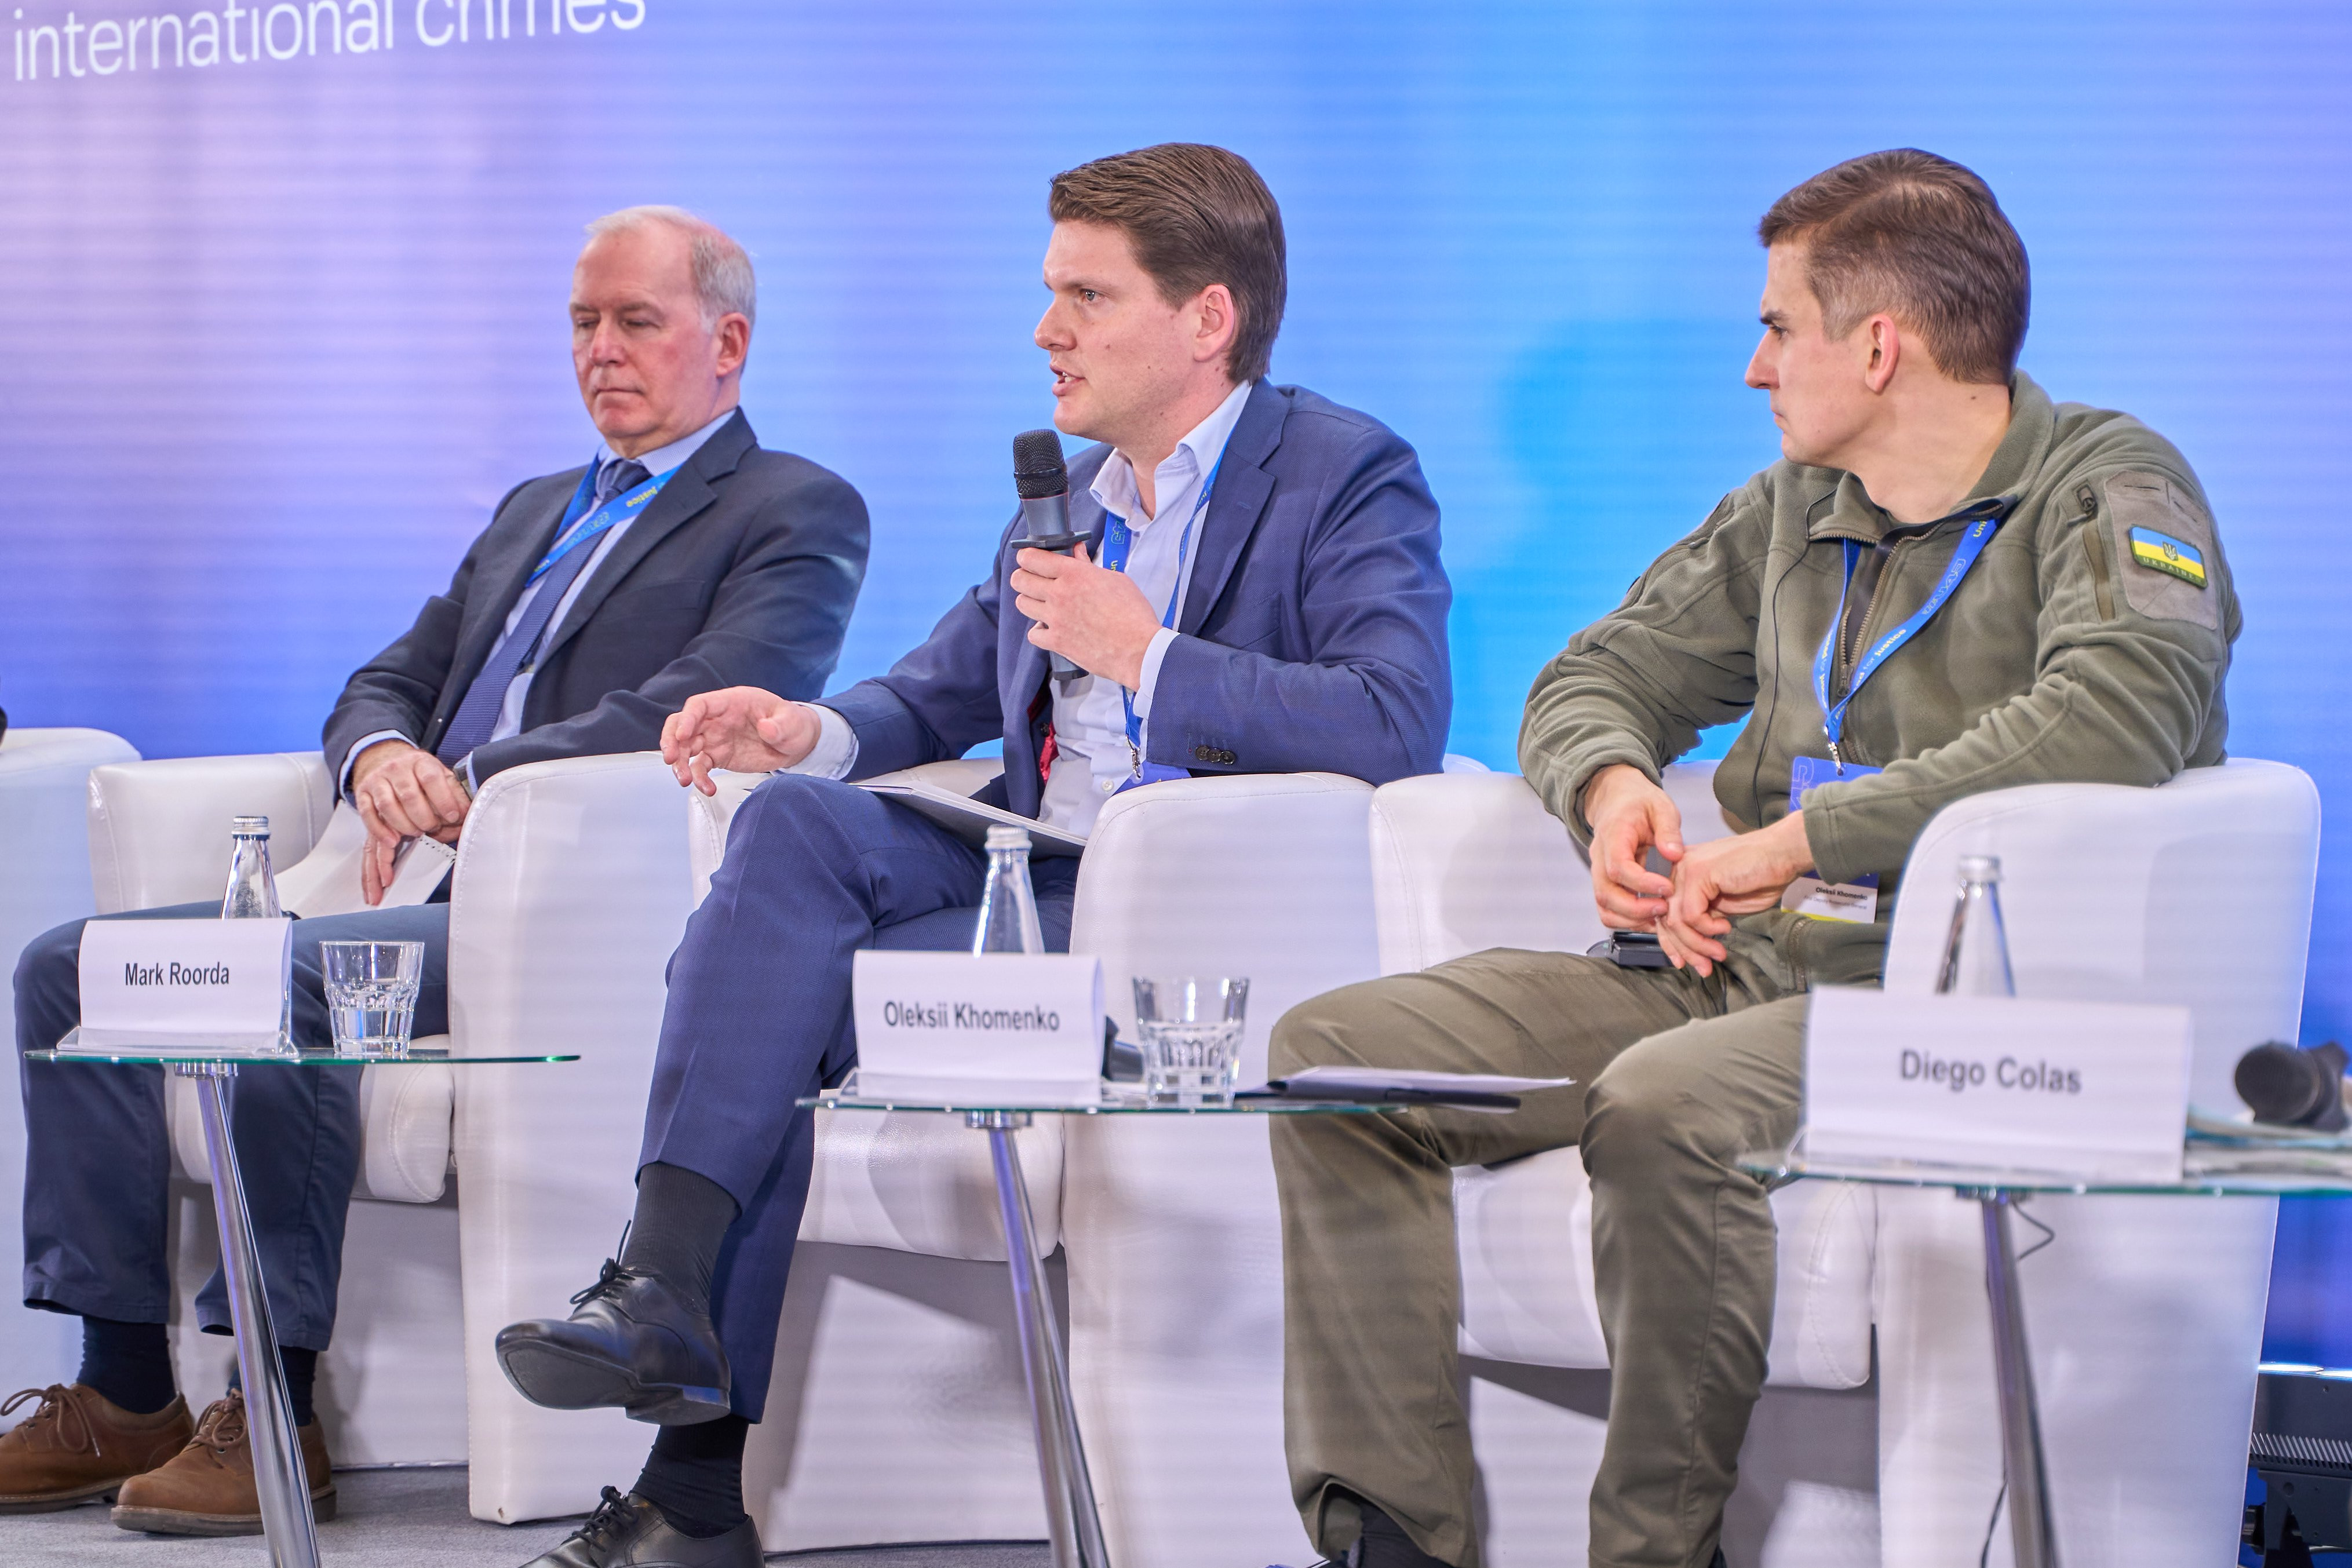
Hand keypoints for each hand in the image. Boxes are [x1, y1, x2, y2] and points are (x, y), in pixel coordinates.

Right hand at [350, 740, 469, 906]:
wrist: (386, 759)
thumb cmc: (418, 774)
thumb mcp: (441, 777)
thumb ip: (455, 795)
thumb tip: (465, 816)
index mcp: (421, 762)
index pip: (431, 779)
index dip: (444, 800)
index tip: (453, 817)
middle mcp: (397, 768)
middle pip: (408, 795)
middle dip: (423, 818)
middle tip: (432, 828)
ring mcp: (377, 780)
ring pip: (387, 806)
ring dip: (403, 825)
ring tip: (416, 834)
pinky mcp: (363, 793)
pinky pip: (367, 814)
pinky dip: (379, 830)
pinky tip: (391, 842)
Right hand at [661, 686, 818, 795]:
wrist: (796, 743)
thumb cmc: (792, 724)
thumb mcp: (791, 721)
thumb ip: (779, 725)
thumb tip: (767, 728)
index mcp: (731, 702)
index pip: (699, 705)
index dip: (687, 719)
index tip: (682, 735)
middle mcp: (717, 719)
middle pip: (682, 725)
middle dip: (671, 740)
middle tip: (670, 758)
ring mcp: (715, 738)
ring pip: (685, 748)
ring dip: (680, 764)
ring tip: (685, 780)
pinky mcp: (718, 756)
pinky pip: (701, 767)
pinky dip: (699, 778)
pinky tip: (707, 788)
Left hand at [1010, 543, 1161, 688]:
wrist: (1139, 650)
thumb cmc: (1133, 614)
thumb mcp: (1115, 580)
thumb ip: (1088, 565)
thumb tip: (1077, 552)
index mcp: (1074, 574)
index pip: (1032, 558)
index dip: (1027, 556)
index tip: (1029, 559)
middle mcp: (1059, 594)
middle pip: (1019, 579)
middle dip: (1023, 576)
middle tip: (1032, 580)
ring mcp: (1055, 619)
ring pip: (1022, 603)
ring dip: (1030, 601)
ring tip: (1043, 604)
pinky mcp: (1056, 642)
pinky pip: (1033, 633)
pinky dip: (1039, 630)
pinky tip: (1051, 628)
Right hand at [1582, 764, 1683, 931]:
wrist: (1618, 801)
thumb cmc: (1641, 804)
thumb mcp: (1661, 807)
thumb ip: (1668, 830)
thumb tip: (1673, 854)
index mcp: (1613, 834)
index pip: (1618, 866)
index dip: (1642, 883)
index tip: (1668, 888)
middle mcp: (1599, 856)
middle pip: (1605, 892)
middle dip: (1636, 908)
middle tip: (1665, 909)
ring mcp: (1599, 871)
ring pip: (1603, 905)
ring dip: (1630, 919)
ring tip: (1659, 918)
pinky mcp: (1605, 882)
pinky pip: (1608, 909)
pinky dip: (1627, 920)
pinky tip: (1650, 918)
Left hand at [1655, 811, 1814, 977]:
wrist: (1782, 855)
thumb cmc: (1760, 877)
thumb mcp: (1723, 907)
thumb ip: (1703, 919)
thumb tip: (1690, 944)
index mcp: (1682, 876)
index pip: (1664, 914)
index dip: (1672, 943)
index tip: (1684, 963)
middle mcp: (1678, 870)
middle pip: (1666, 919)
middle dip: (1685, 950)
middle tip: (1704, 968)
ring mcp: (1685, 869)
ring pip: (1676, 920)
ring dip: (1697, 945)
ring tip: (1718, 953)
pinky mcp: (1697, 872)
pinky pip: (1691, 914)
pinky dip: (1707, 928)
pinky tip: (1725, 926)